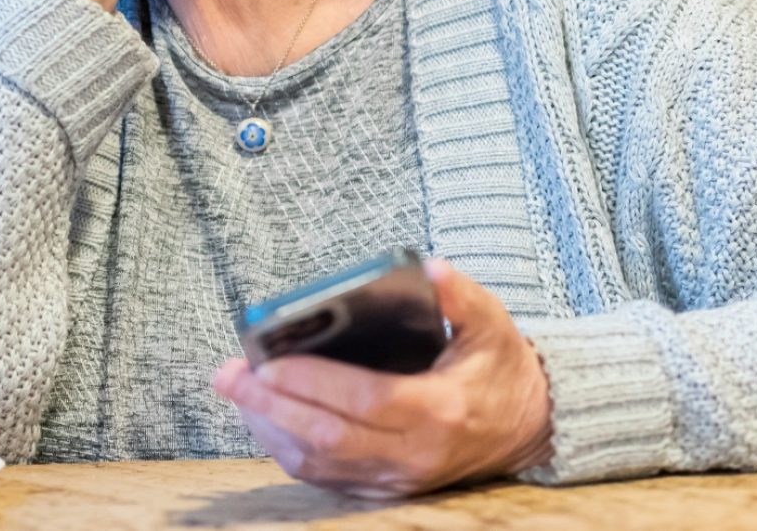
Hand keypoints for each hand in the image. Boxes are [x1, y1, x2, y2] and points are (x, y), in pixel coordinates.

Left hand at [211, 260, 552, 497]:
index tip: (267, 362)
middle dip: (270, 407)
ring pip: (320, 463)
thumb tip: (430, 268)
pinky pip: (326, 476)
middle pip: (329, 438)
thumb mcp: (491, 323)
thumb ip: (461, 296)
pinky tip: (263, 418)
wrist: (529, 426)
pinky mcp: (386, 488)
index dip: (313, 384)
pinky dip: (288, 449)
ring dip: (270, 429)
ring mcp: (398, 478)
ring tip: (235, 390)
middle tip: (228, 374)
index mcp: (438, 410)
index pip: (365, 401)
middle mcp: (414, 454)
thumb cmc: (500, 367)